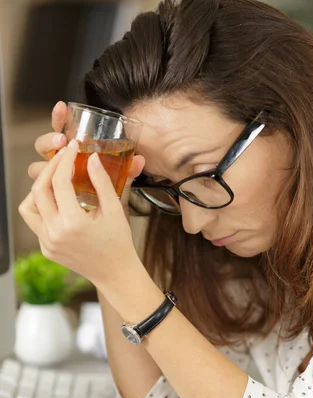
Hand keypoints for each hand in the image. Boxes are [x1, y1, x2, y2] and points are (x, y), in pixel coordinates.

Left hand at [20, 139, 145, 291]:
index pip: (59, 181)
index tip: (73, 149)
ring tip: (55, 180)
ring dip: (39, 189)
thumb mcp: (114, 210)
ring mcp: (47, 243)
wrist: (116, 274)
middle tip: (62, 158)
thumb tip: (91, 158)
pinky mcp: (46, 249)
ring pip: (29, 206)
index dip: (65, 160)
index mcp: (73, 223)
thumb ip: (101, 182)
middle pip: (39, 190)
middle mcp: (55, 234)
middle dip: (50, 168)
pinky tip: (58, 201)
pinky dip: (43, 207)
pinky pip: (35, 222)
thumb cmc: (119, 243)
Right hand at [28, 100, 144, 216]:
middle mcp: (59, 168)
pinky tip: (53, 182)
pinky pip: (40, 192)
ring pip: (37, 167)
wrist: (108, 239)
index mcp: (74, 157)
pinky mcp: (49, 202)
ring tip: (60, 156)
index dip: (58, 118)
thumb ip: (127, 175)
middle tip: (63, 141)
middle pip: (43, 147)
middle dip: (48, 140)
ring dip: (46, 161)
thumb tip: (140, 160)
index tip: (62, 107)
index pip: (60, 131)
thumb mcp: (119, 191)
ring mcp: (52, 185)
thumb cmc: (111, 210)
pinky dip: (44, 185)